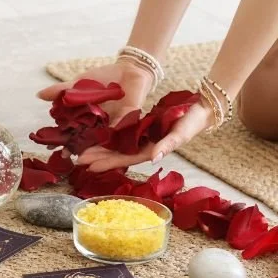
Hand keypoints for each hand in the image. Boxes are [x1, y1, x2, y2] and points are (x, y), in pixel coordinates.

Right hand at [39, 60, 156, 172]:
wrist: (128, 68)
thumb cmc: (103, 77)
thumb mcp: (78, 83)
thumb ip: (61, 90)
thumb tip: (39, 95)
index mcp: (84, 120)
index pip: (71, 134)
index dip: (61, 141)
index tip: (51, 148)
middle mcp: (97, 126)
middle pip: (87, 143)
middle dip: (80, 151)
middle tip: (71, 158)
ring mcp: (112, 126)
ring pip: (103, 142)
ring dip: (95, 153)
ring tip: (86, 160)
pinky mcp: (128, 121)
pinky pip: (121, 132)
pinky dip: (113, 139)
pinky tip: (106, 145)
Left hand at [77, 99, 212, 171]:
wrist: (200, 110)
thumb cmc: (193, 122)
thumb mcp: (181, 133)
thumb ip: (168, 145)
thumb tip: (154, 159)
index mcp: (151, 151)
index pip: (125, 159)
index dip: (108, 163)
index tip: (89, 167)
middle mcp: (143, 147)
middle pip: (116, 154)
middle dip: (97, 157)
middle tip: (76, 159)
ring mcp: (141, 138)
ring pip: (115, 145)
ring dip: (99, 148)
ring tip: (80, 150)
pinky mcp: (139, 128)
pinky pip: (120, 134)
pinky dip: (107, 136)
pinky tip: (93, 136)